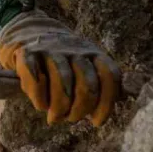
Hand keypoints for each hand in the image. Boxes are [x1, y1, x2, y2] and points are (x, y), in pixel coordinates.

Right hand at [0, 10, 120, 125]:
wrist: (27, 29)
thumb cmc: (61, 58)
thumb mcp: (86, 63)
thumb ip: (103, 80)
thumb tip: (125, 96)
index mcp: (93, 53)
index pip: (109, 76)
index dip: (106, 104)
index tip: (96, 122)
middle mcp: (74, 49)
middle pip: (87, 85)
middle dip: (80, 110)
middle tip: (70, 118)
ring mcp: (50, 50)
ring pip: (63, 82)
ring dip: (60, 108)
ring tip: (55, 117)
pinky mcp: (27, 53)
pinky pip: (35, 78)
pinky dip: (39, 98)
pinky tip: (41, 104)